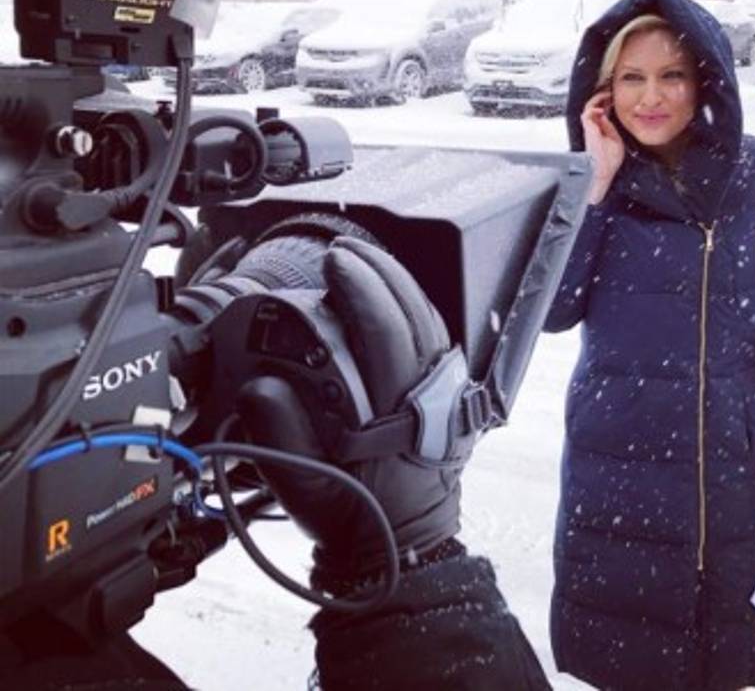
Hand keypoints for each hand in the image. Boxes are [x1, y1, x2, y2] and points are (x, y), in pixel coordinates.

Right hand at [236, 236, 463, 586]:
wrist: (406, 546)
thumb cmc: (355, 515)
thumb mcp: (304, 485)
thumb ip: (279, 433)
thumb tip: (261, 383)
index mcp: (397, 414)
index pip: (387, 333)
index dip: (363, 289)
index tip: (335, 262)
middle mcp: (430, 398)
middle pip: (414, 315)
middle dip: (380, 272)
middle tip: (345, 251)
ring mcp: (447, 396)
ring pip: (430, 322)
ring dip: (398, 284)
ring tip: (365, 261)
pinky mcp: (451, 397)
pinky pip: (436, 338)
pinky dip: (413, 308)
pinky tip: (391, 294)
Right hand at [581, 89, 624, 203]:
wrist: (603, 171)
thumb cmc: (609, 160)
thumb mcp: (614, 139)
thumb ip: (609, 127)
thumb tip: (605, 114)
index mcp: (598, 130)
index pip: (598, 111)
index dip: (604, 102)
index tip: (612, 97)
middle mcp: (592, 128)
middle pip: (592, 107)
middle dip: (600, 97)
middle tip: (609, 92)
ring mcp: (589, 130)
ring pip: (588, 108)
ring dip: (596, 100)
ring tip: (606, 96)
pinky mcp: (588, 131)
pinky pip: (586, 115)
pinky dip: (593, 109)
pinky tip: (601, 109)